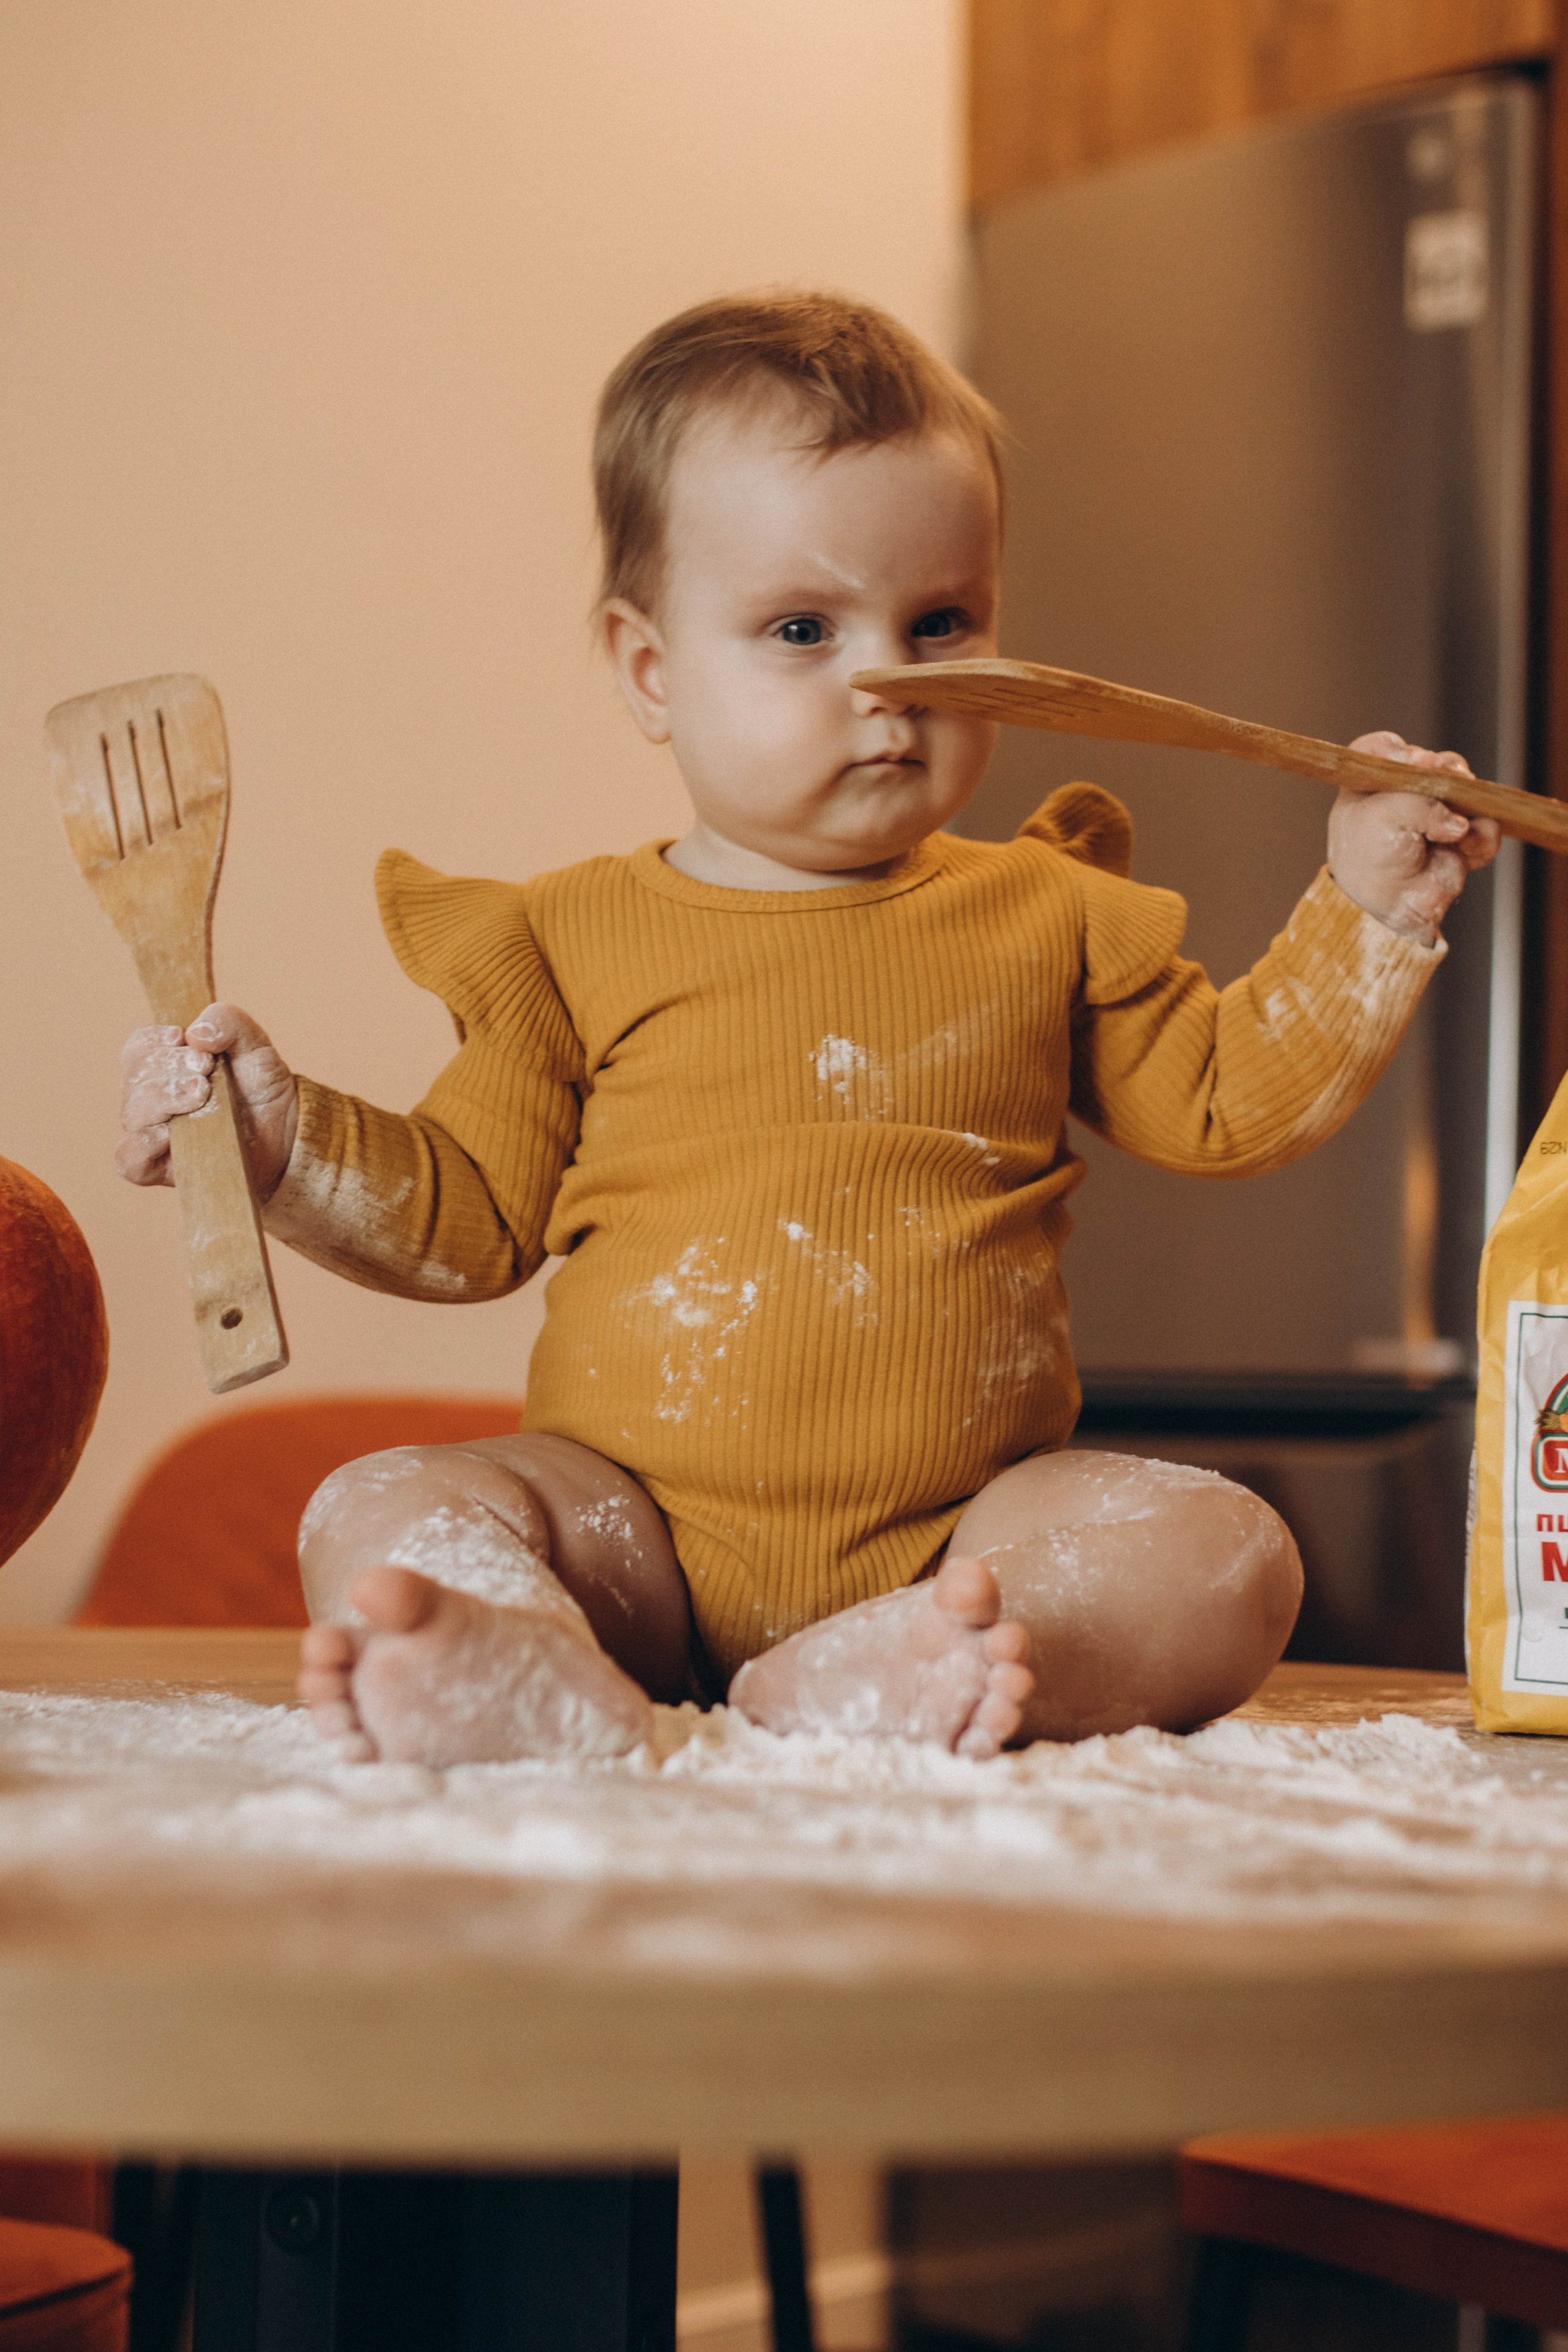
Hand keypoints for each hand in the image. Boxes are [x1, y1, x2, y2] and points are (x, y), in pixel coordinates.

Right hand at [117, 1004, 297, 1198]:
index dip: (155, 1040)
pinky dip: (143, 1144)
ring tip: (202, 1095)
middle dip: (171, 1067)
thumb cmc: (260, 1089)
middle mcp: (150, 1098)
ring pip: (134, 1113)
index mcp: (164, 1065)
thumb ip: (229, 1023)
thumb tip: (195, 1033)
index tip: (182, 1038)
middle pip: (136, 1076)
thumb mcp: (255, 1046)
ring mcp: (151, 1133)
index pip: (138, 1047)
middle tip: (207, 1070)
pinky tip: (169, 1134)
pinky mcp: (157, 1167)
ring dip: (166, 1099)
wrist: (286, 1135)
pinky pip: (129, 1159)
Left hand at [1327, 732, 1500, 945]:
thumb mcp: (1383, 817)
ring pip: (1466, 789)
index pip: (1382, 750)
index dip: (1398, 750)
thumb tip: (1457, 820)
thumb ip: (1421, 802)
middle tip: (1445, 776)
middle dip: (1445, 769)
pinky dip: (1481, 836)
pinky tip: (1465, 846)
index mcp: (1369, 787)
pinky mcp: (1460, 841)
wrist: (1385, 910)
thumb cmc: (1369, 861)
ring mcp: (1434, 818)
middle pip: (1434, 764)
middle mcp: (1402, 797)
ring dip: (1468, 798)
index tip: (1411, 761)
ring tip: (1454, 822)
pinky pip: (1485, 827)